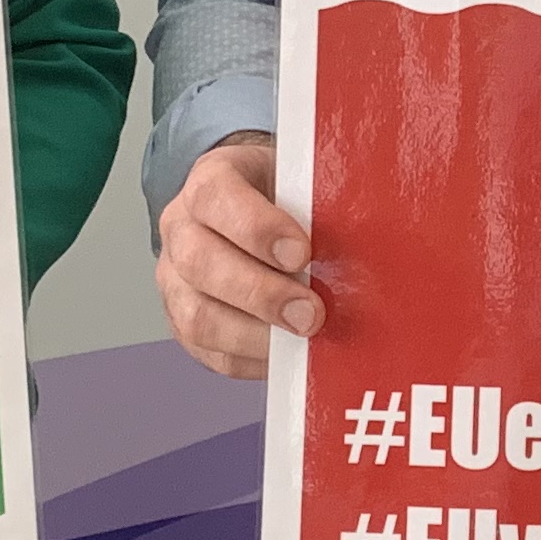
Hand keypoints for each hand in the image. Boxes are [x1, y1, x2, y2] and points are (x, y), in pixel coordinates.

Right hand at [157, 132, 321, 380]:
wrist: (260, 213)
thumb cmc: (287, 199)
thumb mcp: (303, 182)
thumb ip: (323, 204)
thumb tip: (366, 242)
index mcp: (210, 180)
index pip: (216, 197)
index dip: (257, 228)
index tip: (302, 253)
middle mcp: (181, 228)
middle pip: (201, 263)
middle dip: (261, 293)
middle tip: (311, 312)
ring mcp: (174, 280)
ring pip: (196, 316)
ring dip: (254, 335)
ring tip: (302, 338)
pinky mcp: (182, 323)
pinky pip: (210, 352)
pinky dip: (252, 359)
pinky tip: (288, 353)